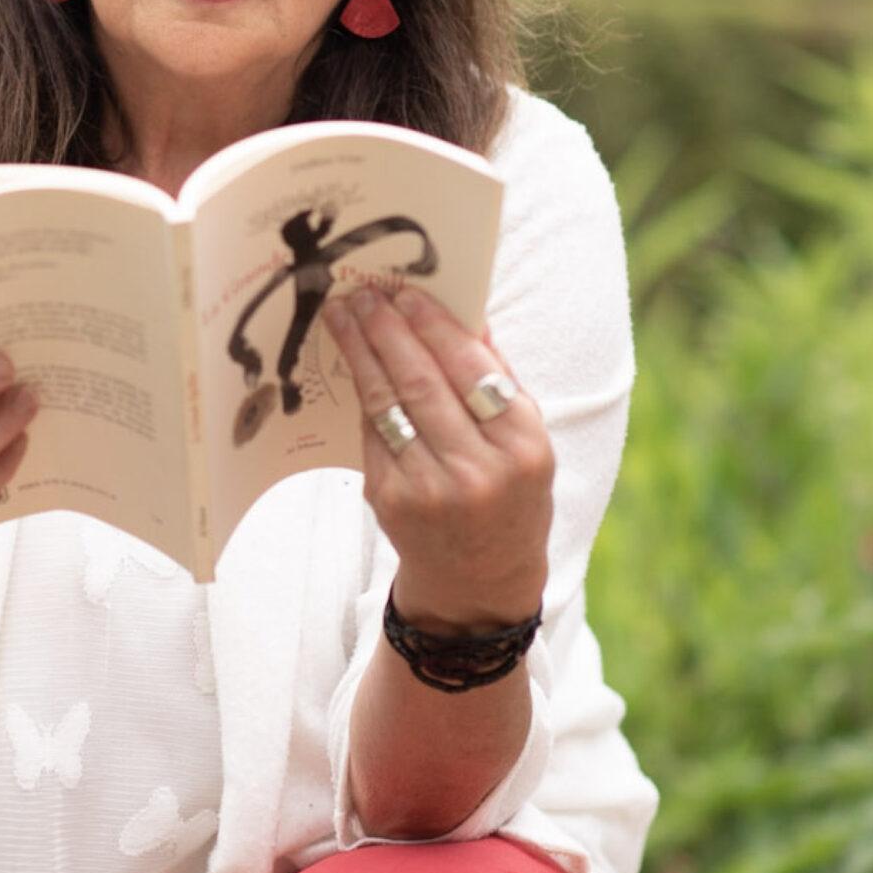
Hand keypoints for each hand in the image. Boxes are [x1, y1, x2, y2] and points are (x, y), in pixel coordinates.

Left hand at [321, 288, 551, 629]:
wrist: (480, 579)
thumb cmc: (509, 495)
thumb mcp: (526, 442)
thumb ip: (499, 380)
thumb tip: (465, 313)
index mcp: (523, 449)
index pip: (473, 371)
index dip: (434, 327)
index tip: (408, 293)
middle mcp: (477, 471)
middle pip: (422, 382)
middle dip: (388, 330)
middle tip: (366, 294)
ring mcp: (428, 490)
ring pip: (388, 404)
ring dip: (361, 353)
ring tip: (345, 316)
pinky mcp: (389, 501)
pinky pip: (372, 434)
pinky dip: (364, 395)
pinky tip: (354, 364)